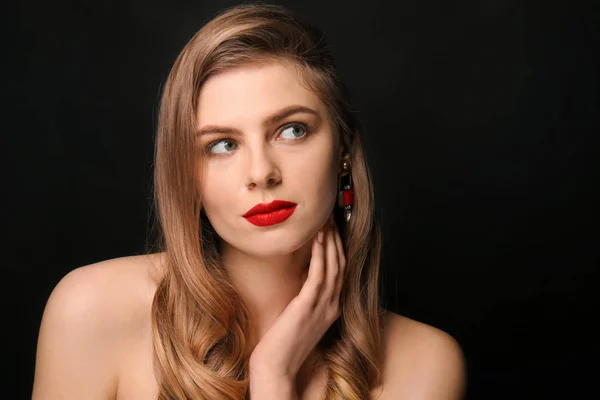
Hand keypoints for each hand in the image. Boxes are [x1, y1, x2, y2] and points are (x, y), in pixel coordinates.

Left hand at [248, 214, 345, 380]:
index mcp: (332, 308)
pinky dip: (320, 254)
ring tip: (325, 222)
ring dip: (330, 242)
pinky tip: (317, 239)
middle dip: (337, 239)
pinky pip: (318, 274)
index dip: (338, 248)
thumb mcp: (301, 317)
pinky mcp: (308, 306)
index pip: (341, 271)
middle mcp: (332, 306)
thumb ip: (307, 299)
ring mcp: (323, 307)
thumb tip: (303, 277)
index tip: (333, 229)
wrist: (277, 367)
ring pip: (333, 266)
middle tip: (331, 218)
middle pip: (341, 265)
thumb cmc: (283, 343)